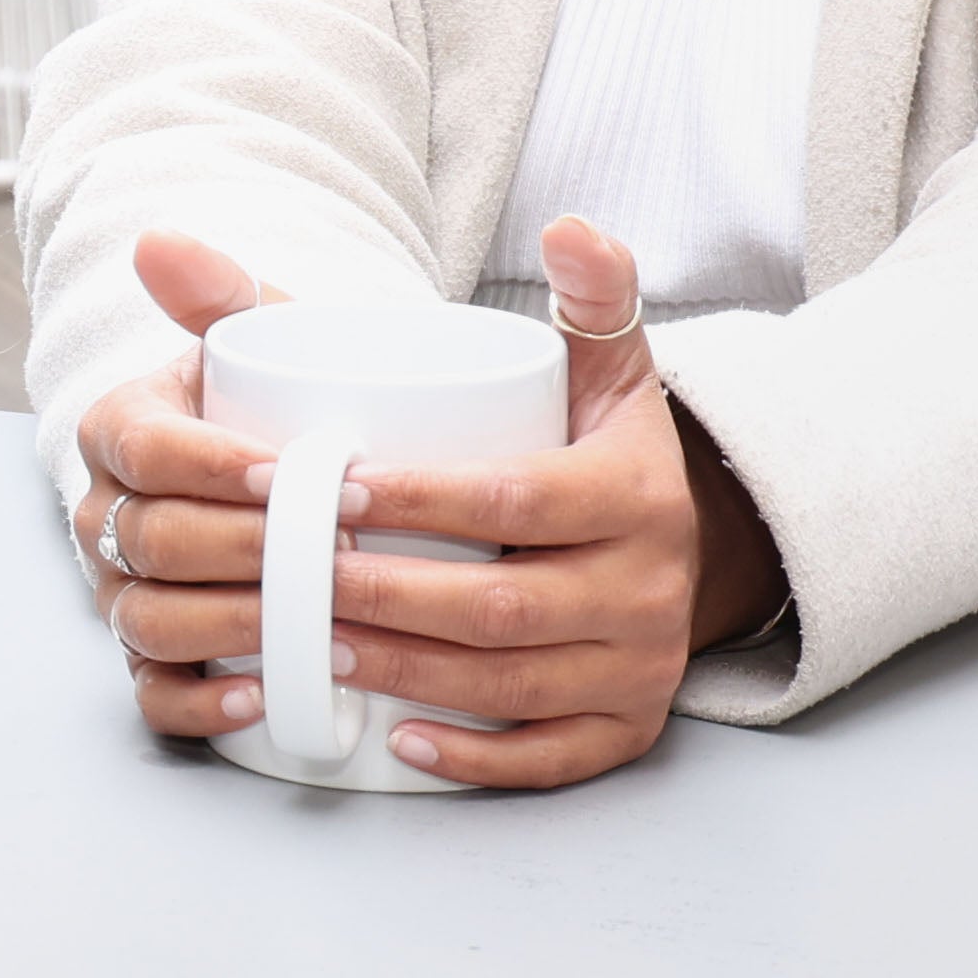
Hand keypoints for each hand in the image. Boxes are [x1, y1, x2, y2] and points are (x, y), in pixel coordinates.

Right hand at [68, 230, 287, 740]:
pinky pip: (154, 693)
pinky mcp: (153, 655)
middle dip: (244, 551)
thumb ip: (224, 291)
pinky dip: (202, 703)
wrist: (290, 470)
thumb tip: (158, 242)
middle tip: (337, 554)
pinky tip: (261, 700)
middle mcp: (105, 513)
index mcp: (120, 429)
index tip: (290, 474)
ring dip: (234, 630)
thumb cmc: (279, 403)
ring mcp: (122, 589)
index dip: (210, 466)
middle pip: (151, 540)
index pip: (141, 447)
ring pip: (149, 620)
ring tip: (322, 630)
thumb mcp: (260, 339)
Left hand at [85, 221, 784, 787]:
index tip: (327, 485)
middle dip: (385, 594)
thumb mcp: (607, 361)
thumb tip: (568, 219)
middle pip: (501, 606)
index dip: (418, 498)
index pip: (514, 498)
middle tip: (288, 575)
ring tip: (311, 644)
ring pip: (511, 684)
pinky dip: (475, 757)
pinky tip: (398, 738)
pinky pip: (549, 757)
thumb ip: (586, 286)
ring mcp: (640, 668)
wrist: (689, 542)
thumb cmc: (603, 444)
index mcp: (634, 493)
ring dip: (404, 669)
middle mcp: (648, 588)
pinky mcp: (628, 730)